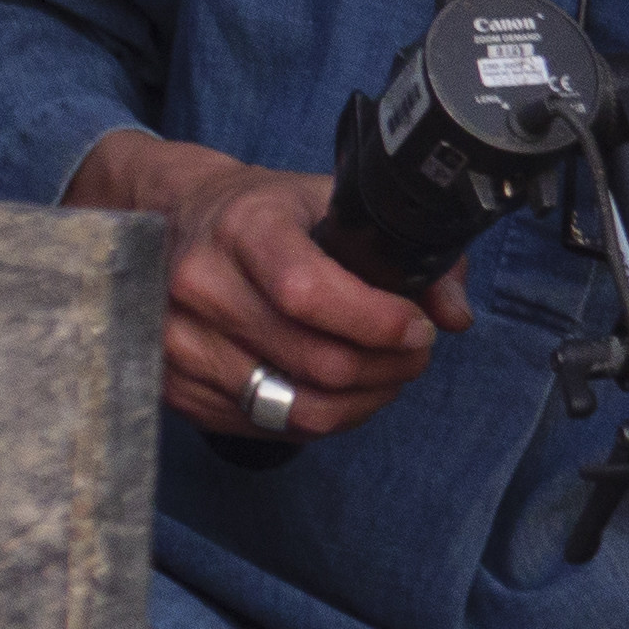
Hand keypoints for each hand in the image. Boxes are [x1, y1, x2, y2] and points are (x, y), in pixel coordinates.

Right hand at [69, 127, 465, 440]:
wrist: (177, 217)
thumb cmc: (266, 210)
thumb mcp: (334, 201)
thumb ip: (403, 250)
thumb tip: (455, 316)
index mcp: (242, 228)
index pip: (308, 292)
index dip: (376, 321)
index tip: (419, 327)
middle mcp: (199, 286)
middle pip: (312, 360)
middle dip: (386, 368)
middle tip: (416, 354)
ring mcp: (177, 342)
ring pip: (292, 406)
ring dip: (360, 402)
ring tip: (387, 376)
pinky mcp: (173, 387)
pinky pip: (263, 426)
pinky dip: (317, 417)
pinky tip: (341, 392)